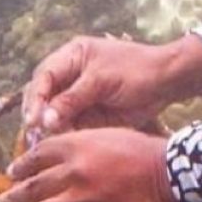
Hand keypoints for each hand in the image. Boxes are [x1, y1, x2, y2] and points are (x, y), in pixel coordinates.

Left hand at [0, 128, 185, 201]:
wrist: (169, 173)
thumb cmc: (140, 150)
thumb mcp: (106, 135)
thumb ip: (78, 147)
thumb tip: (55, 160)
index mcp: (75, 145)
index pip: (35, 156)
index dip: (20, 166)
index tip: (11, 173)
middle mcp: (73, 171)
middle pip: (29, 188)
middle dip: (9, 199)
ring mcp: (82, 198)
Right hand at [21, 34, 201, 135]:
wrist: (167, 82)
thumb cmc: (137, 70)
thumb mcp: (102, 80)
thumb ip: (73, 99)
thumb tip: (45, 120)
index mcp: (71, 56)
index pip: (43, 77)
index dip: (35, 98)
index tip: (34, 119)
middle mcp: (70, 75)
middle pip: (42, 97)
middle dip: (37, 116)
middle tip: (36, 136)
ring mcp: (78, 96)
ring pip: (52, 115)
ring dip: (48, 130)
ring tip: (46, 145)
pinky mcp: (87, 114)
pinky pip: (69, 127)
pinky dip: (64, 136)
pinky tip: (62, 146)